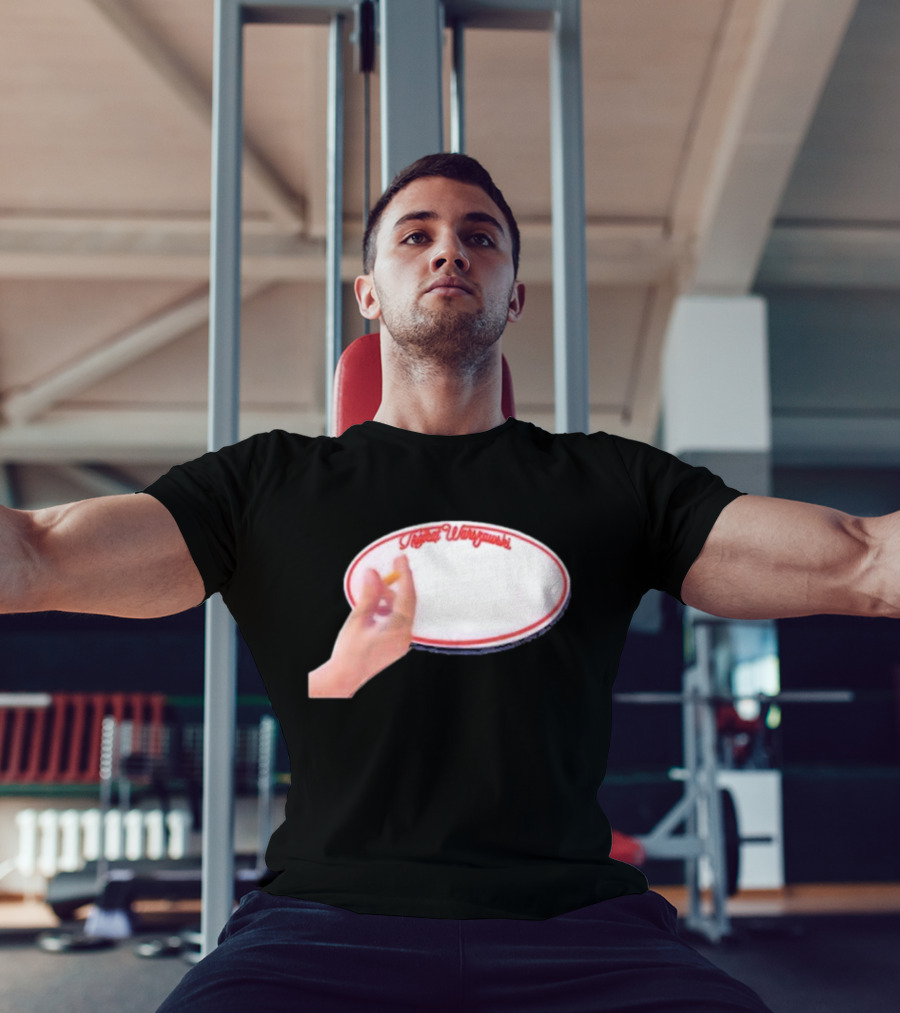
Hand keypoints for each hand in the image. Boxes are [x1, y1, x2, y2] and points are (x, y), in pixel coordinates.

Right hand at [308, 554, 416, 697]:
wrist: (345, 677)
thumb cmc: (349, 651)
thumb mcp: (358, 619)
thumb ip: (369, 595)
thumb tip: (373, 573)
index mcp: (398, 630)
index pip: (407, 596)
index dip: (404, 574)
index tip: (401, 558)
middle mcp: (405, 636)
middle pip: (406, 603)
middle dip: (395, 585)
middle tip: (388, 568)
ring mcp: (402, 642)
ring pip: (401, 612)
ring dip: (389, 598)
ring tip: (374, 589)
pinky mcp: (396, 644)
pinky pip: (397, 621)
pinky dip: (388, 610)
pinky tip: (375, 606)